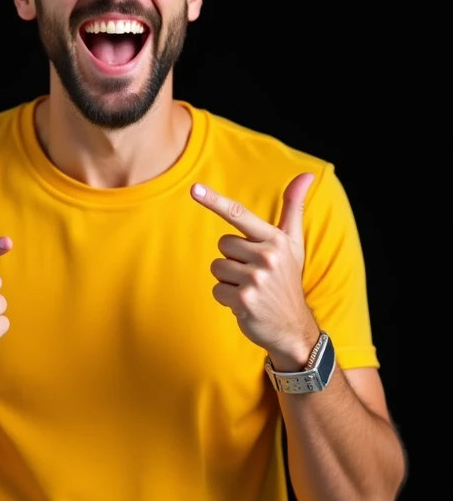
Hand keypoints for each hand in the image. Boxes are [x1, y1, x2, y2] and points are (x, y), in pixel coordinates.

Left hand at [191, 173, 318, 363]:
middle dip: (232, 259)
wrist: (292, 326)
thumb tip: (306, 175)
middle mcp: (267, 256)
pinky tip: (245, 304)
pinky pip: (216, 289)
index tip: (194, 189)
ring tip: (250, 289)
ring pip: (218, 267)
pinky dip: (226, 298)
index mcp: (276, 240)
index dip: (215, 201)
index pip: (240, 215)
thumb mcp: (294, 243)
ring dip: (228, 280)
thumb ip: (294, 208)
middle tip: (253, 274)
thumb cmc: (287, 279)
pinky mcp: (244, 299)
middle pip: (223, 245)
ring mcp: (256, 279)